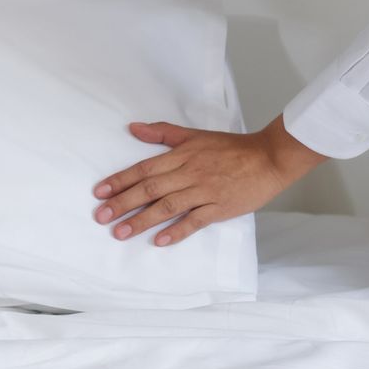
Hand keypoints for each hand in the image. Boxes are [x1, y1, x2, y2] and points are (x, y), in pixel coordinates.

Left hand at [93, 117, 326, 246]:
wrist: (269, 157)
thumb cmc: (231, 148)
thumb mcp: (194, 135)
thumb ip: (162, 132)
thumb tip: (133, 128)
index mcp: (182, 155)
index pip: (144, 168)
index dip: (120, 180)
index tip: (99, 192)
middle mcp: (190, 173)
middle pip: (150, 189)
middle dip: (123, 203)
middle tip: (101, 216)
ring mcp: (205, 192)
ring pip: (168, 206)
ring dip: (142, 220)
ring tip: (120, 232)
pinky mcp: (220, 208)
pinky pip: (195, 221)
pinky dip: (177, 231)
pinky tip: (159, 241)